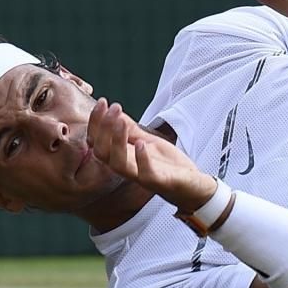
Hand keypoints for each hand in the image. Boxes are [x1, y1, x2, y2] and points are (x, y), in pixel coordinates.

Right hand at [87, 98, 216, 210]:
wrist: (191, 186)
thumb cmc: (166, 165)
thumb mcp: (148, 141)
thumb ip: (131, 129)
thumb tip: (115, 110)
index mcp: (122, 157)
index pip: (98, 142)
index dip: (96, 122)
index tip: (103, 102)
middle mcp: (127, 168)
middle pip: (102, 153)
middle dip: (104, 128)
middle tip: (114, 108)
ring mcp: (141, 176)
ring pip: (119, 164)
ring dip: (117, 141)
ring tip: (121, 121)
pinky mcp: (159, 182)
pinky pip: (145, 174)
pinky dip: (142, 159)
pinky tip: (142, 143)